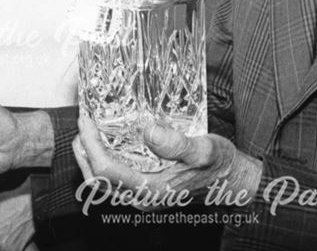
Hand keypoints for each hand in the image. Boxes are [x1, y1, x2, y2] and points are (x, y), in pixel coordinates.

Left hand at [74, 114, 261, 208]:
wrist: (234, 181)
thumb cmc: (220, 166)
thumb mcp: (203, 149)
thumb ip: (176, 143)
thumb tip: (147, 131)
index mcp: (151, 190)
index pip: (105, 169)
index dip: (90, 143)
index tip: (86, 118)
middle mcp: (142, 198)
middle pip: (96, 179)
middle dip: (83, 150)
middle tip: (83, 121)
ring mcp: (142, 196)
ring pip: (102, 182)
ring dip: (89, 156)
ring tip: (88, 130)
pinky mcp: (145, 190)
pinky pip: (114, 179)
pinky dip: (102, 160)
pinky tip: (107, 141)